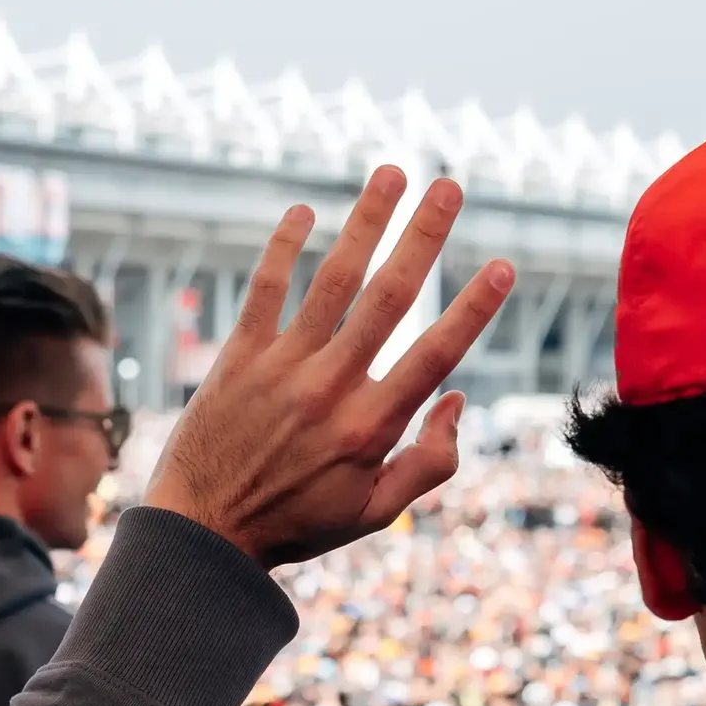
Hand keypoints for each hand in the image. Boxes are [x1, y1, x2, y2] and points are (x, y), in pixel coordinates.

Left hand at [143, 167, 512, 566]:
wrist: (204, 531)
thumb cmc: (296, 524)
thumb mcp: (375, 513)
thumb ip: (429, 463)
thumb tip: (458, 401)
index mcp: (371, 427)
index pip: (435, 355)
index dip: (473, 308)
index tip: (502, 265)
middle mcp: (330, 388)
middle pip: (388, 298)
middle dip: (423, 237)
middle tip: (450, 187)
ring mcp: (282, 368)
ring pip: (331, 280)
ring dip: (365, 222)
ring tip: (392, 174)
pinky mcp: (238, 358)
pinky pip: (264, 290)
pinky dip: (282, 247)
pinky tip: (305, 211)